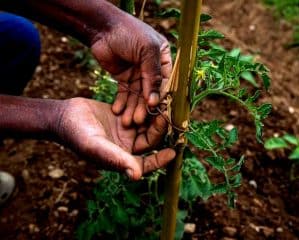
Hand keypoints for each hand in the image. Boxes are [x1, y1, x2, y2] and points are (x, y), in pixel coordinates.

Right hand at [54, 98, 174, 179]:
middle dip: (159, 130)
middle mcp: (127, 146)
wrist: (65, 116)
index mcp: (122, 159)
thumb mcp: (96, 147)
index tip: (173, 153)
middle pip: (150, 141)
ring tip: (166, 105)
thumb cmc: (77, 135)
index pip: (146, 163)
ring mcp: (126, 131)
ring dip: (155, 117)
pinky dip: (147, 108)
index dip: (160, 160)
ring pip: (147, 126)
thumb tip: (136, 176)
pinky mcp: (124, 117)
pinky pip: (140, 113)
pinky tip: (155, 98)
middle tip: (167, 117)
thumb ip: (116, 159)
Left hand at [91, 12, 171, 126]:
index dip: (161, 98)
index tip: (156, 112)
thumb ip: (153, 75)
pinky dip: (121, 103)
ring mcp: (138, 75)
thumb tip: (155, 101)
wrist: (102, 28)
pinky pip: (124, 94)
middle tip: (138, 121)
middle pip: (151, 93)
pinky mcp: (124, 79)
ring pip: (137, 96)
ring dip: (132, 109)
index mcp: (164, 59)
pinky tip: (118, 112)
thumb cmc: (128, 32)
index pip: (166, 83)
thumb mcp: (146, 50)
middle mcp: (152, 69)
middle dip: (144, 107)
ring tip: (127, 121)